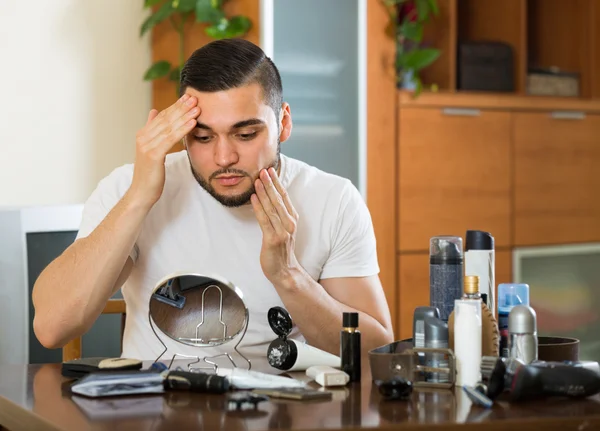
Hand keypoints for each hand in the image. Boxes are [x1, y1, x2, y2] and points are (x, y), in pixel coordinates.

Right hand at [128, 94, 199, 207]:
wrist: (141, 193)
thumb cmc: (149, 174)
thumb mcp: (151, 150)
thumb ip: (152, 130)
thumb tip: (153, 111)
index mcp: (143, 134)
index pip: (162, 116)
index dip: (175, 106)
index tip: (188, 97)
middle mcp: (143, 137)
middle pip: (166, 119)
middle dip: (181, 107)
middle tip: (195, 97)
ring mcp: (147, 146)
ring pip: (169, 127)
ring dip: (184, 116)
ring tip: (197, 107)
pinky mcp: (153, 155)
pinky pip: (170, 139)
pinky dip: (182, 129)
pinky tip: (193, 123)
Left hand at [251, 167, 300, 284]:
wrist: (285, 271)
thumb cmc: (282, 250)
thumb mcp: (284, 229)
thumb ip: (279, 215)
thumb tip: (269, 198)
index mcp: (292, 219)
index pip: (284, 197)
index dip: (277, 183)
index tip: (270, 171)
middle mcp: (289, 223)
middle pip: (278, 199)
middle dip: (270, 183)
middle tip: (263, 170)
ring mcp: (282, 231)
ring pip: (271, 207)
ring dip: (264, 192)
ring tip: (257, 180)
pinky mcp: (273, 239)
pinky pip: (264, 220)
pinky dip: (258, 207)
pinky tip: (254, 198)